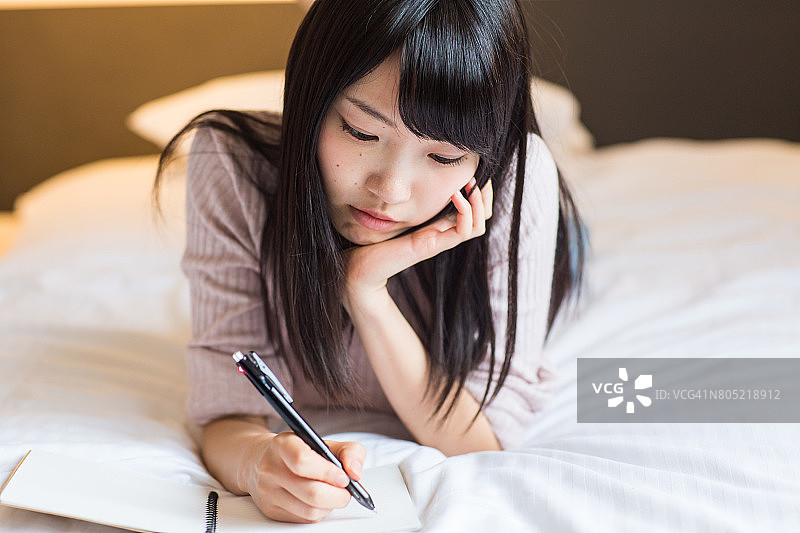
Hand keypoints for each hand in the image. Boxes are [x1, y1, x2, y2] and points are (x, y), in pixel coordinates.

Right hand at [241, 432, 365, 522]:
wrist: (261, 460)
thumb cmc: (298, 450)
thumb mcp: (323, 441)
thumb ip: (349, 451)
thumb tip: (355, 472)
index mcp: (283, 445)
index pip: (303, 461)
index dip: (328, 472)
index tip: (345, 477)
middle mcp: (271, 468)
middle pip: (311, 492)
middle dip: (337, 495)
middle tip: (346, 490)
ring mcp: (269, 492)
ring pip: (310, 510)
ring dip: (330, 505)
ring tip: (333, 493)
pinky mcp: (272, 511)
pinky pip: (305, 519)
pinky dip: (319, 512)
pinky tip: (319, 501)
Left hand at [344, 178, 492, 307]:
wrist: (356, 268)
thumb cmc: (369, 240)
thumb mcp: (391, 212)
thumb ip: (403, 198)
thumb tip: (406, 173)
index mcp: (435, 225)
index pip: (472, 210)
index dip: (478, 191)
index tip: (471, 170)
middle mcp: (441, 234)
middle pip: (482, 217)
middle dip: (484, 194)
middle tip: (476, 175)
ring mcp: (439, 241)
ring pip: (479, 224)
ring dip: (479, 201)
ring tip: (470, 182)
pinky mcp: (431, 246)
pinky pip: (464, 231)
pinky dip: (467, 211)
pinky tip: (455, 194)